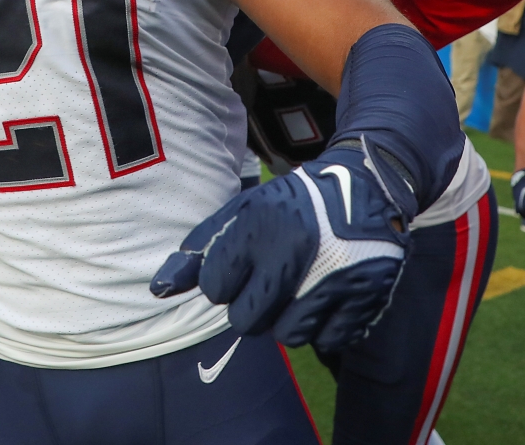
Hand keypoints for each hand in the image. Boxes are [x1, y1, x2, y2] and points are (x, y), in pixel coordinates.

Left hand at [150, 139, 410, 353]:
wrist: (364, 186)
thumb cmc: (291, 204)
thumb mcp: (242, 212)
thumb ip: (200, 251)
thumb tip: (160, 290)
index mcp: (257, 228)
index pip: (215, 289)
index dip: (225, 280)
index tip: (242, 264)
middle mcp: (293, 254)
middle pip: (247, 322)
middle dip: (252, 307)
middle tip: (270, 282)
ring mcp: (332, 278)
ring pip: (288, 336)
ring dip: (289, 318)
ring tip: (301, 286)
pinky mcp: (365, 296)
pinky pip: (328, 339)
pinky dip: (325, 324)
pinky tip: (328, 294)